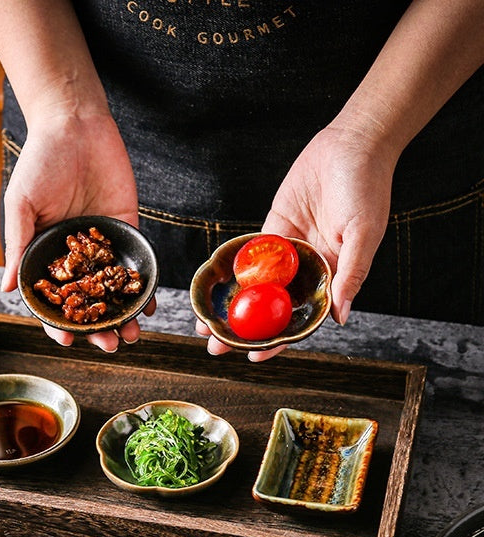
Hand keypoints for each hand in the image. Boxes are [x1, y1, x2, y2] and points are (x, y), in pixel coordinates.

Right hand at [0, 110, 155, 351]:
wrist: (75, 124)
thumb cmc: (40, 162)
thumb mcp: (22, 204)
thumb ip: (18, 246)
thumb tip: (6, 288)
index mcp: (45, 255)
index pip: (50, 300)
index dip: (56, 322)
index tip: (67, 339)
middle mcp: (74, 257)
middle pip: (86, 304)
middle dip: (97, 329)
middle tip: (109, 345)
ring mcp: (102, 247)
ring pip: (112, 292)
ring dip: (121, 316)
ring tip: (130, 335)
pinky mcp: (127, 230)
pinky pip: (135, 265)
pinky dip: (142, 288)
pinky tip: (147, 306)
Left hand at [199, 122, 395, 360]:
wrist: (352, 145)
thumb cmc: (367, 189)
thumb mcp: (364, 234)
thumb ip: (350, 273)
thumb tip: (340, 316)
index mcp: (329, 279)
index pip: (299, 320)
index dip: (278, 341)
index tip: (254, 356)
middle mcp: (305, 271)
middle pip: (270, 309)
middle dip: (242, 330)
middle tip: (215, 345)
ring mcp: (286, 253)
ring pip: (254, 288)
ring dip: (230, 306)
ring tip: (204, 324)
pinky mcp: (272, 231)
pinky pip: (248, 257)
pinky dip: (229, 274)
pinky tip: (210, 288)